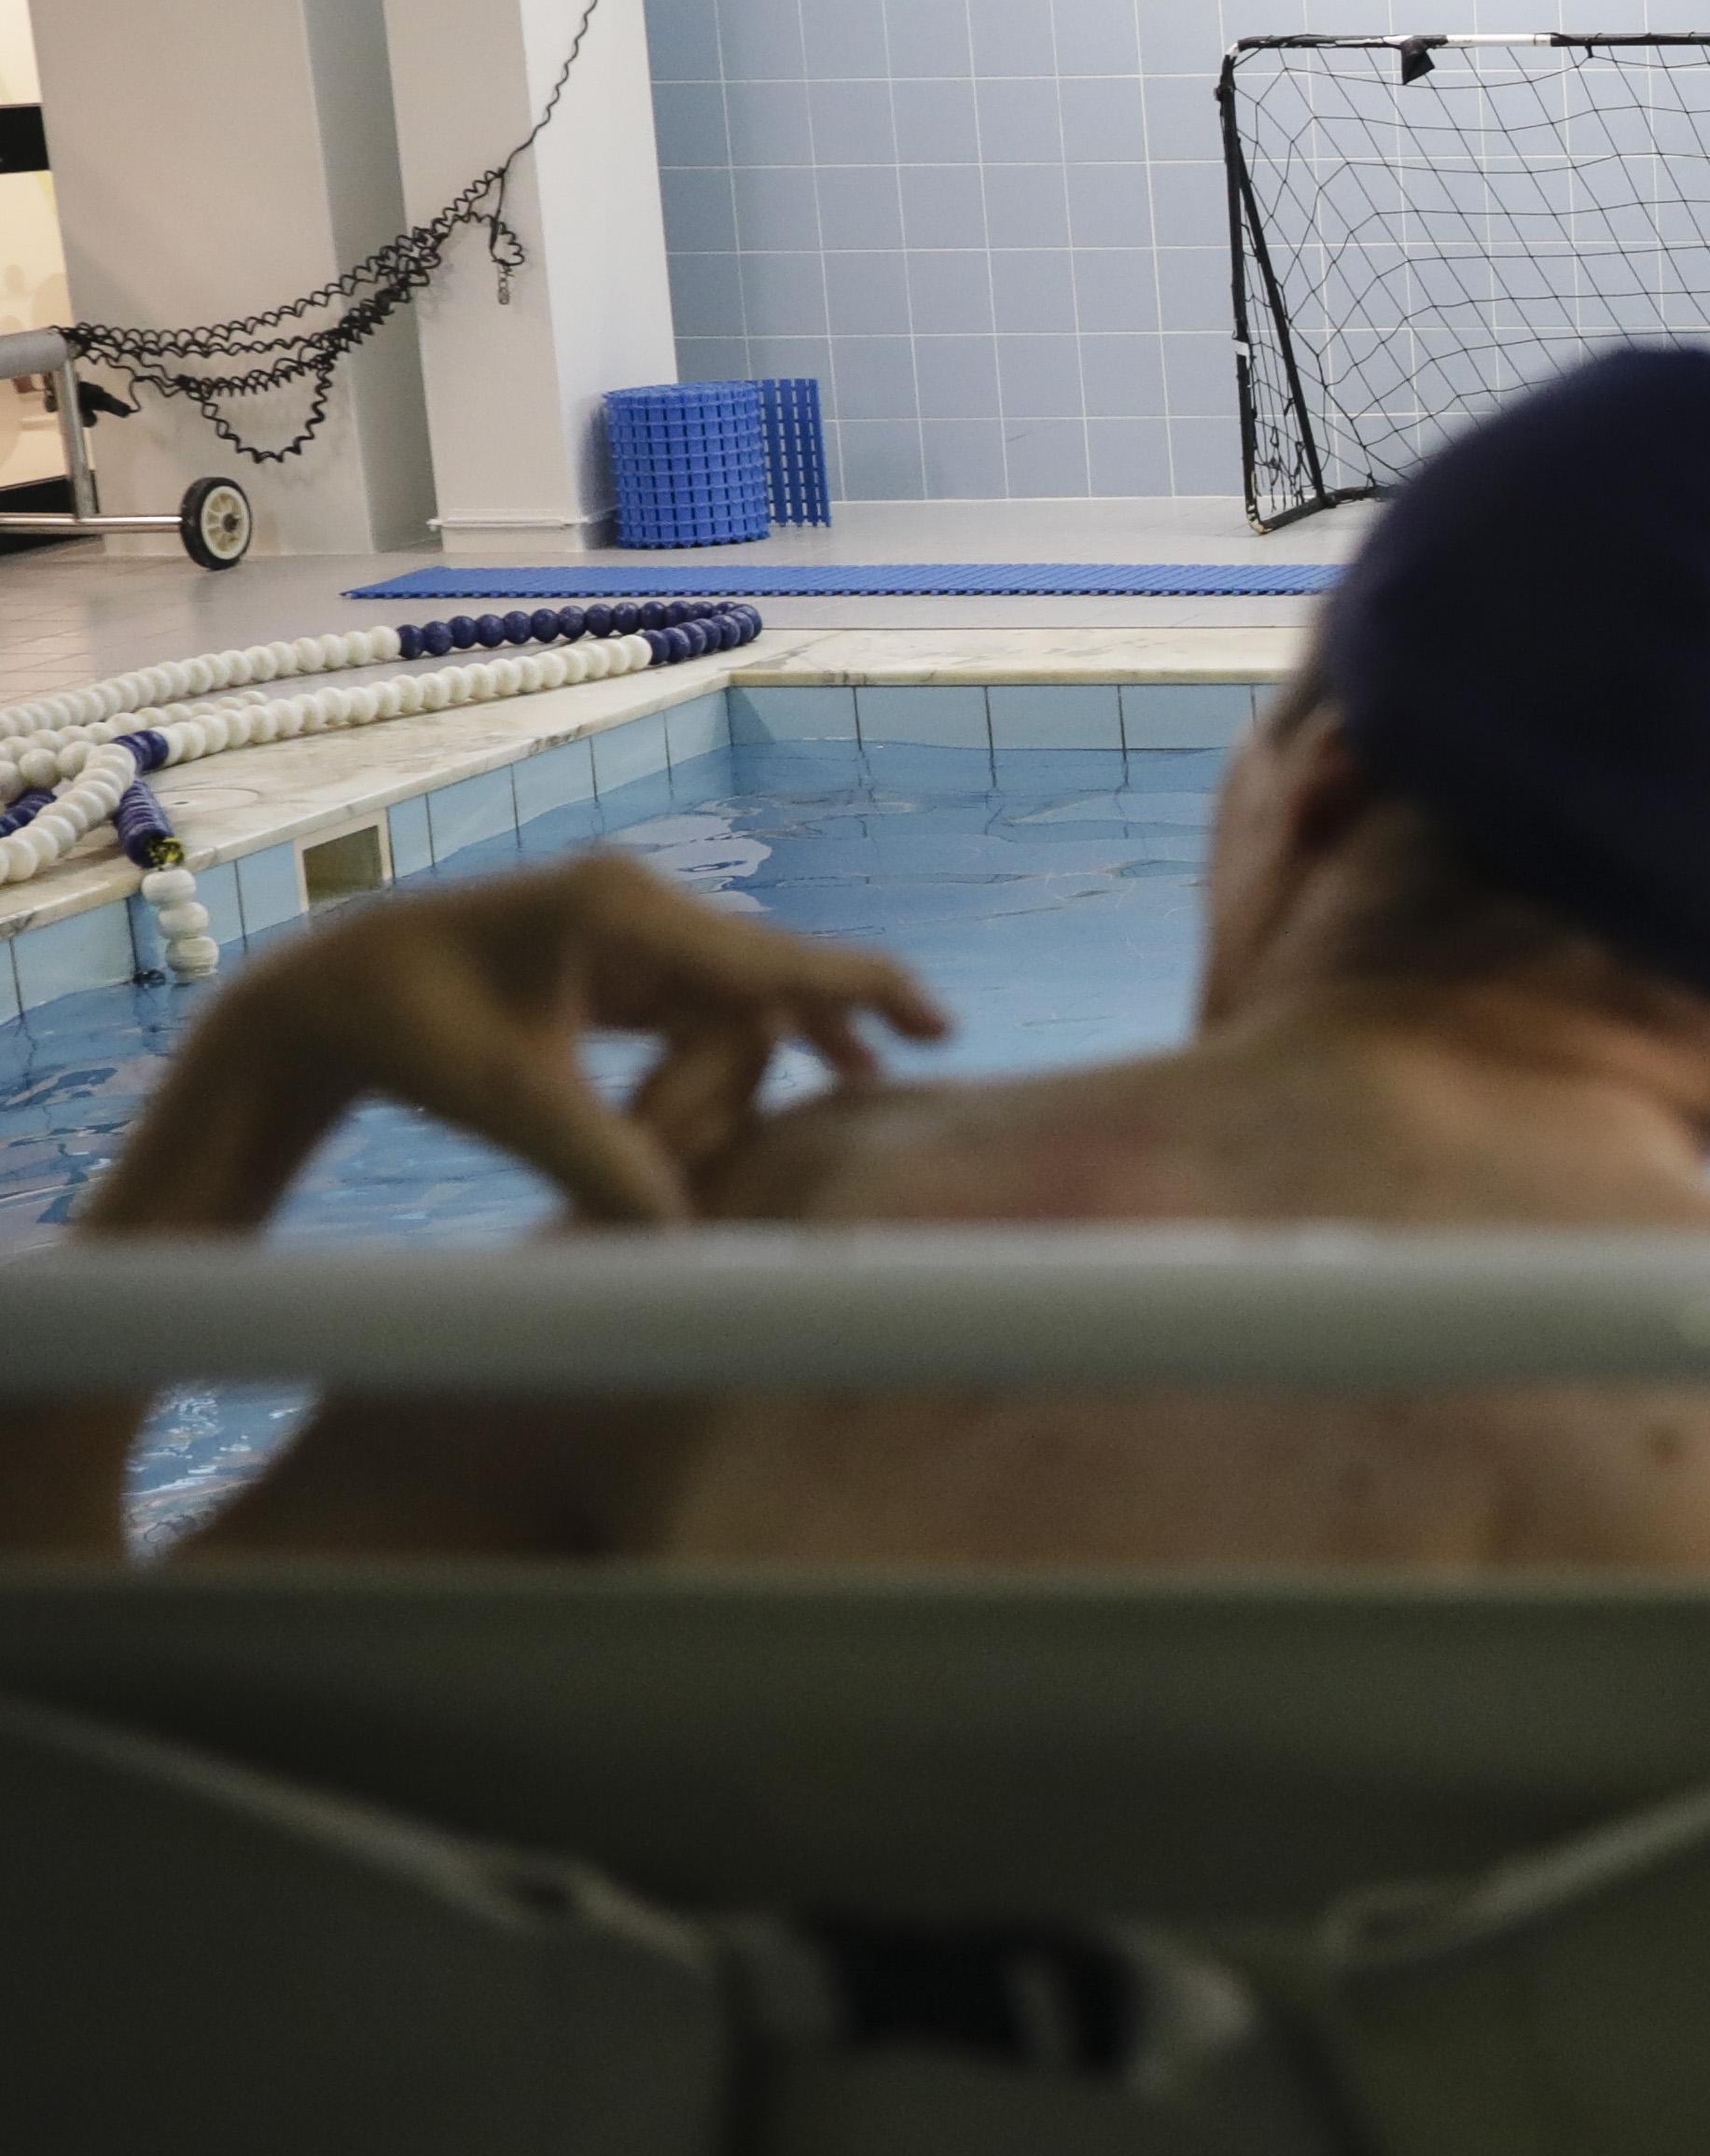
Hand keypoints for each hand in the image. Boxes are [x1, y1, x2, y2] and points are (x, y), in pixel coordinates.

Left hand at [163, 855, 950, 1228]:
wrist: (321, 1001)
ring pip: (732, 1023)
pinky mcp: (619, 966)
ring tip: (674, 1156)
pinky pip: (704, 1019)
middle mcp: (643, 910)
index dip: (865, 996)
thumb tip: (688, 1245)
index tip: (942, 1029)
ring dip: (710, 1096)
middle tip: (656, 1170)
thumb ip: (608, 1168)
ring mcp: (634, 936)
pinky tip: (785, 1088)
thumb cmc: (403, 1033)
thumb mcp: (510, 1107)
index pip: (775, 961)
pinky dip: (715, 1073)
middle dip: (721, 1098)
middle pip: (752, 1011)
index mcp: (625, 913)